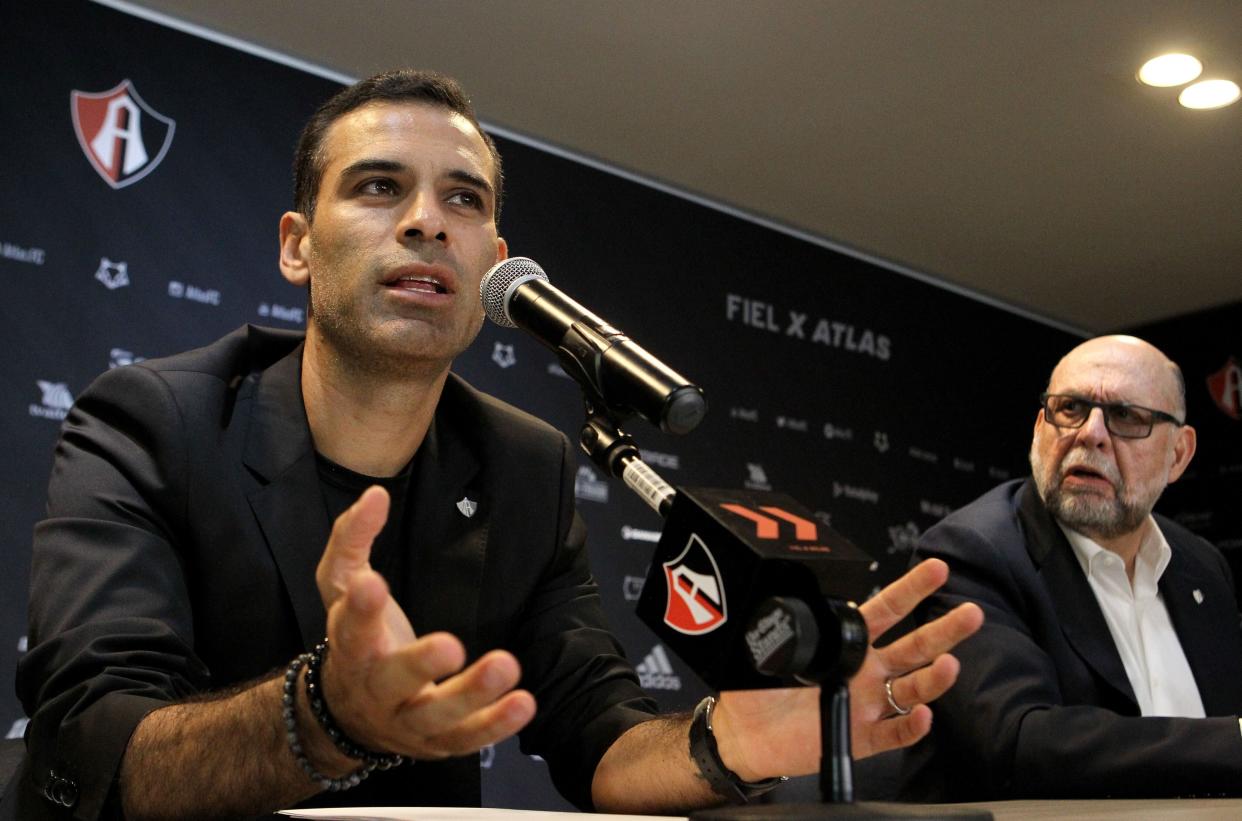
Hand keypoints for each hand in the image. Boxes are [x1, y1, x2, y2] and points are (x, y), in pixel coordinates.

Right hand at [310, 486, 536, 762]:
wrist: (348, 714)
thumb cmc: (356, 636)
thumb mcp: (340, 584)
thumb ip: (353, 538)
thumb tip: (375, 496)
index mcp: (352, 647)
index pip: (350, 627)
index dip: (359, 608)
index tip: (371, 584)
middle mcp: (376, 689)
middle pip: (394, 681)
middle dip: (420, 664)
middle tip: (451, 645)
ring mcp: (407, 720)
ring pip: (436, 716)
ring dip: (472, 695)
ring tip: (506, 667)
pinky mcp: (438, 741)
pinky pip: (467, 738)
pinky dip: (495, 725)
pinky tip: (523, 702)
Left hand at [712, 559, 981, 778]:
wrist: (745, 735)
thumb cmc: (757, 689)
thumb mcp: (769, 648)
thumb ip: (780, 626)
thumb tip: (777, 598)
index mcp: (846, 643)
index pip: (886, 610)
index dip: (911, 590)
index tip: (937, 570)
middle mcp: (865, 672)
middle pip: (914, 648)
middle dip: (944, 630)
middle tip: (972, 614)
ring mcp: (866, 704)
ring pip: (911, 689)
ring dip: (934, 678)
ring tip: (951, 665)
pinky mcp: (861, 737)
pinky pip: (893, 732)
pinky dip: (911, 726)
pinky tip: (924, 715)